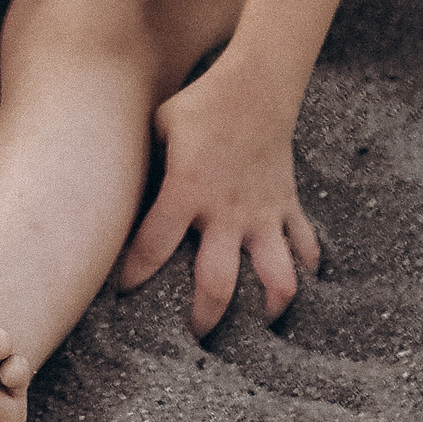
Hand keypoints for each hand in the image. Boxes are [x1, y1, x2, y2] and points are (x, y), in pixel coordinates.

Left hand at [115, 56, 320, 336]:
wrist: (257, 83)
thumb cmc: (200, 103)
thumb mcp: (158, 125)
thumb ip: (143, 162)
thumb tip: (115, 186)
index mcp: (187, 190)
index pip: (152, 245)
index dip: (134, 274)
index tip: (122, 296)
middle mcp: (226, 212)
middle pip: (217, 284)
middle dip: (204, 318)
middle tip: (192, 338)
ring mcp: (262, 213)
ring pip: (276, 277)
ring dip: (268, 307)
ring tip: (258, 326)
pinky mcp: (287, 206)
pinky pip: (304, 245)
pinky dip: (307, 267)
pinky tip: (301, 286)